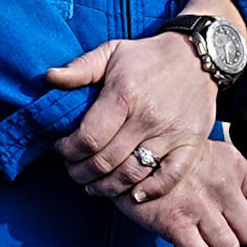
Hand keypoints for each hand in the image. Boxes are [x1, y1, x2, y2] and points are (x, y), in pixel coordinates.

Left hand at [45, 13, 231, 203]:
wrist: (197, 56)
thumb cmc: (147, 56)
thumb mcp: (111, 52)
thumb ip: (80, 67)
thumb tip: (49, 77)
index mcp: (125, 94)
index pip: (88, 138)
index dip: (68, 151)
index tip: (61, 149)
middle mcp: (148, 117)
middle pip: (106, 162)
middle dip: (81, 172)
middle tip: (74, 170)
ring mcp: (171, 134)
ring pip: (132, 174)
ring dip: (107, 187)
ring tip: (94, 185)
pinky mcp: (191, 144)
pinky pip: (170, 177)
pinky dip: (150, 191)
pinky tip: (134, 194)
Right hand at [131, 140, 246, 246]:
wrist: (129, 154)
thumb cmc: (164, 155)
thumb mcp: (205, 151)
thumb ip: (225, 174)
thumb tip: (237, 203)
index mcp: (233, 163)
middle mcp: (221, 184)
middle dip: (242, 243)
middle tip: (230, 243)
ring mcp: (199, 205)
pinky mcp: (176, 223)